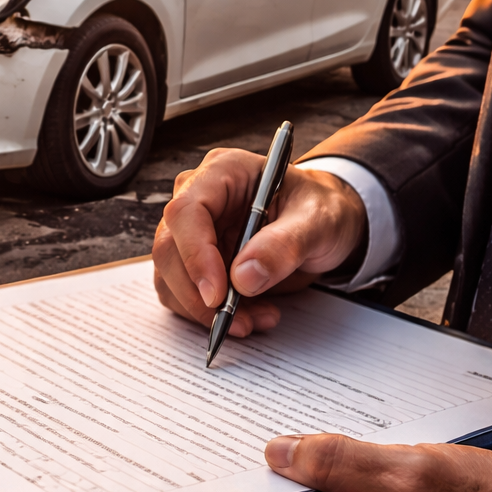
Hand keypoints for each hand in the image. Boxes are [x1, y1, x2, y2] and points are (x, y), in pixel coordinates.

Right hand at [152, 148, 366, 338]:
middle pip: (169, 249)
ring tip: (256, 318)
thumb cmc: (319, 209)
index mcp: (223, 171)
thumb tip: (244, 277)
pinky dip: (206, 314)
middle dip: (198, 294)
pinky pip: (181, 293)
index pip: (187, 212)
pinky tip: (249, 314)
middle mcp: (197, 197)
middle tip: (238, 320)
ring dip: (204, 310)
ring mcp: (190, 231)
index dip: (195, 255)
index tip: (217, 295)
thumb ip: (285, 244)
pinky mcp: (191, 260)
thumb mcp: (318, 221)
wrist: (322, 225)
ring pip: (170, 277)